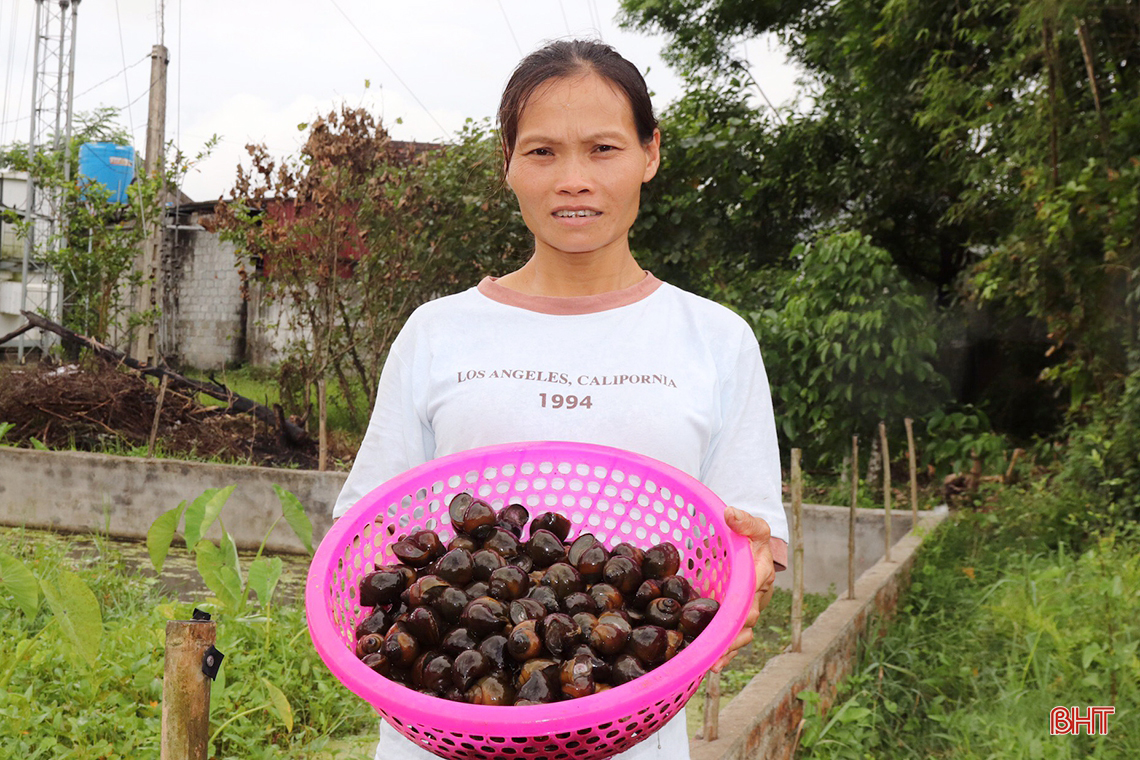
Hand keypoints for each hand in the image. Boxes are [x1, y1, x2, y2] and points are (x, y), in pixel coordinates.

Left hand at [713, 507, 775, 671]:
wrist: (749, 551)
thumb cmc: (749, 538)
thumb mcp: (751, 526)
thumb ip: (744, 520)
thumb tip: (730, 513)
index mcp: (761, 572)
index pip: (755, 585)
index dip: (747, 596)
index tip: (738, 606)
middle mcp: (757, 595)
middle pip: (748, 616)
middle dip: (735, 630)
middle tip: (720, 642)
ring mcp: (747, 611)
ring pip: (741, 634)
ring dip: (729, 648)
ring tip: (713, 662)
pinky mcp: (735, 621)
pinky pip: (732, 640)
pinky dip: (723, 654)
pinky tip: (711, 668)